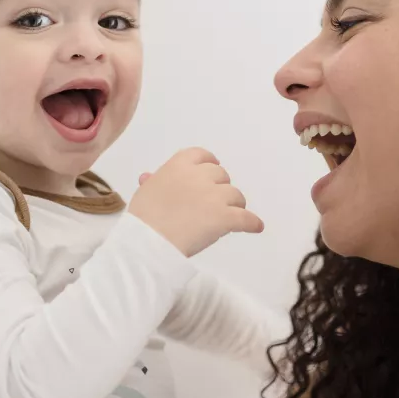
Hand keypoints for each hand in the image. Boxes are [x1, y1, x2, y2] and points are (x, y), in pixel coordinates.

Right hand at [127, 148, 262, 255]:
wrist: (148, 242)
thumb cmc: (143, 218)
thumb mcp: (145, 192)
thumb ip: (154, 182)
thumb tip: (148, 177)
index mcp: (180, 165)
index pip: (203, 155)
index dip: (209, 163)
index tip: (210, 173)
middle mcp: (200, 175)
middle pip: (221, 175)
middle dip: (219, 188)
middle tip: (213, 203)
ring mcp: (215, 196)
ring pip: (236, 195)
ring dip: (234, 205)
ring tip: (228, 218)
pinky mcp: (225, 217)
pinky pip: (246, 218)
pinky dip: (252, 223)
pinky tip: (255, 227)